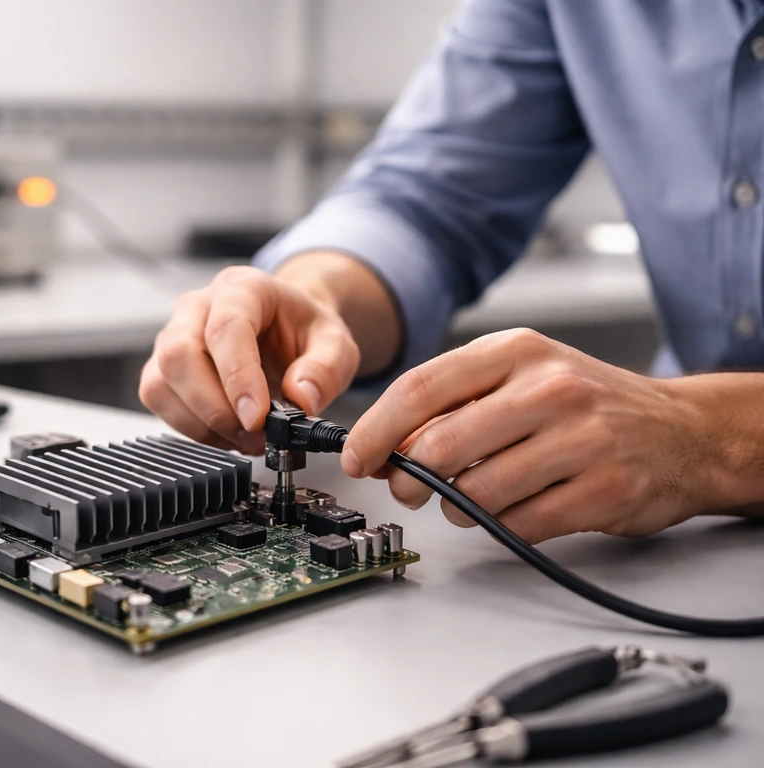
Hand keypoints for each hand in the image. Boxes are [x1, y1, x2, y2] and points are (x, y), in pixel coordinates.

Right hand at [139, 265, 360, 453]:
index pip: (226, 327)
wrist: (286, 330)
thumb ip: (326, 369)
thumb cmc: (303, 331)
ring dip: (201, 423)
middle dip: (215, 408)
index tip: (256, 417)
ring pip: (160, 382)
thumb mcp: (336, 344)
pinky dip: (191, 427)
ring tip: (246, 437)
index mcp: (242, 288)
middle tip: (254, 435)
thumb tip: (301, 399)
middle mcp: (198, 307)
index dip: (237, 376)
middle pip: (179, 355)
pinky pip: (159, 400)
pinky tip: (225, 433)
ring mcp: (173, 336)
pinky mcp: (164, 368)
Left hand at [342, 329, 716, 542]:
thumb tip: (383, 444)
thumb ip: (455, 402)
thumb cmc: (587, 402)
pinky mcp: (603, 491)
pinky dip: (500, 527)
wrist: (685, 431)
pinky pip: (518, 524)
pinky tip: (511, 511)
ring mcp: (580, 440)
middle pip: (439, 445)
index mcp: (517, 351)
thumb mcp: (522, 376)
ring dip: (456, 507)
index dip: (376, 429)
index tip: (356, 457)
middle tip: (406, 488)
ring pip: (476, 492)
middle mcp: (548, 389)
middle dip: (407, 478)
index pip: (421, 388)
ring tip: (470, 497)